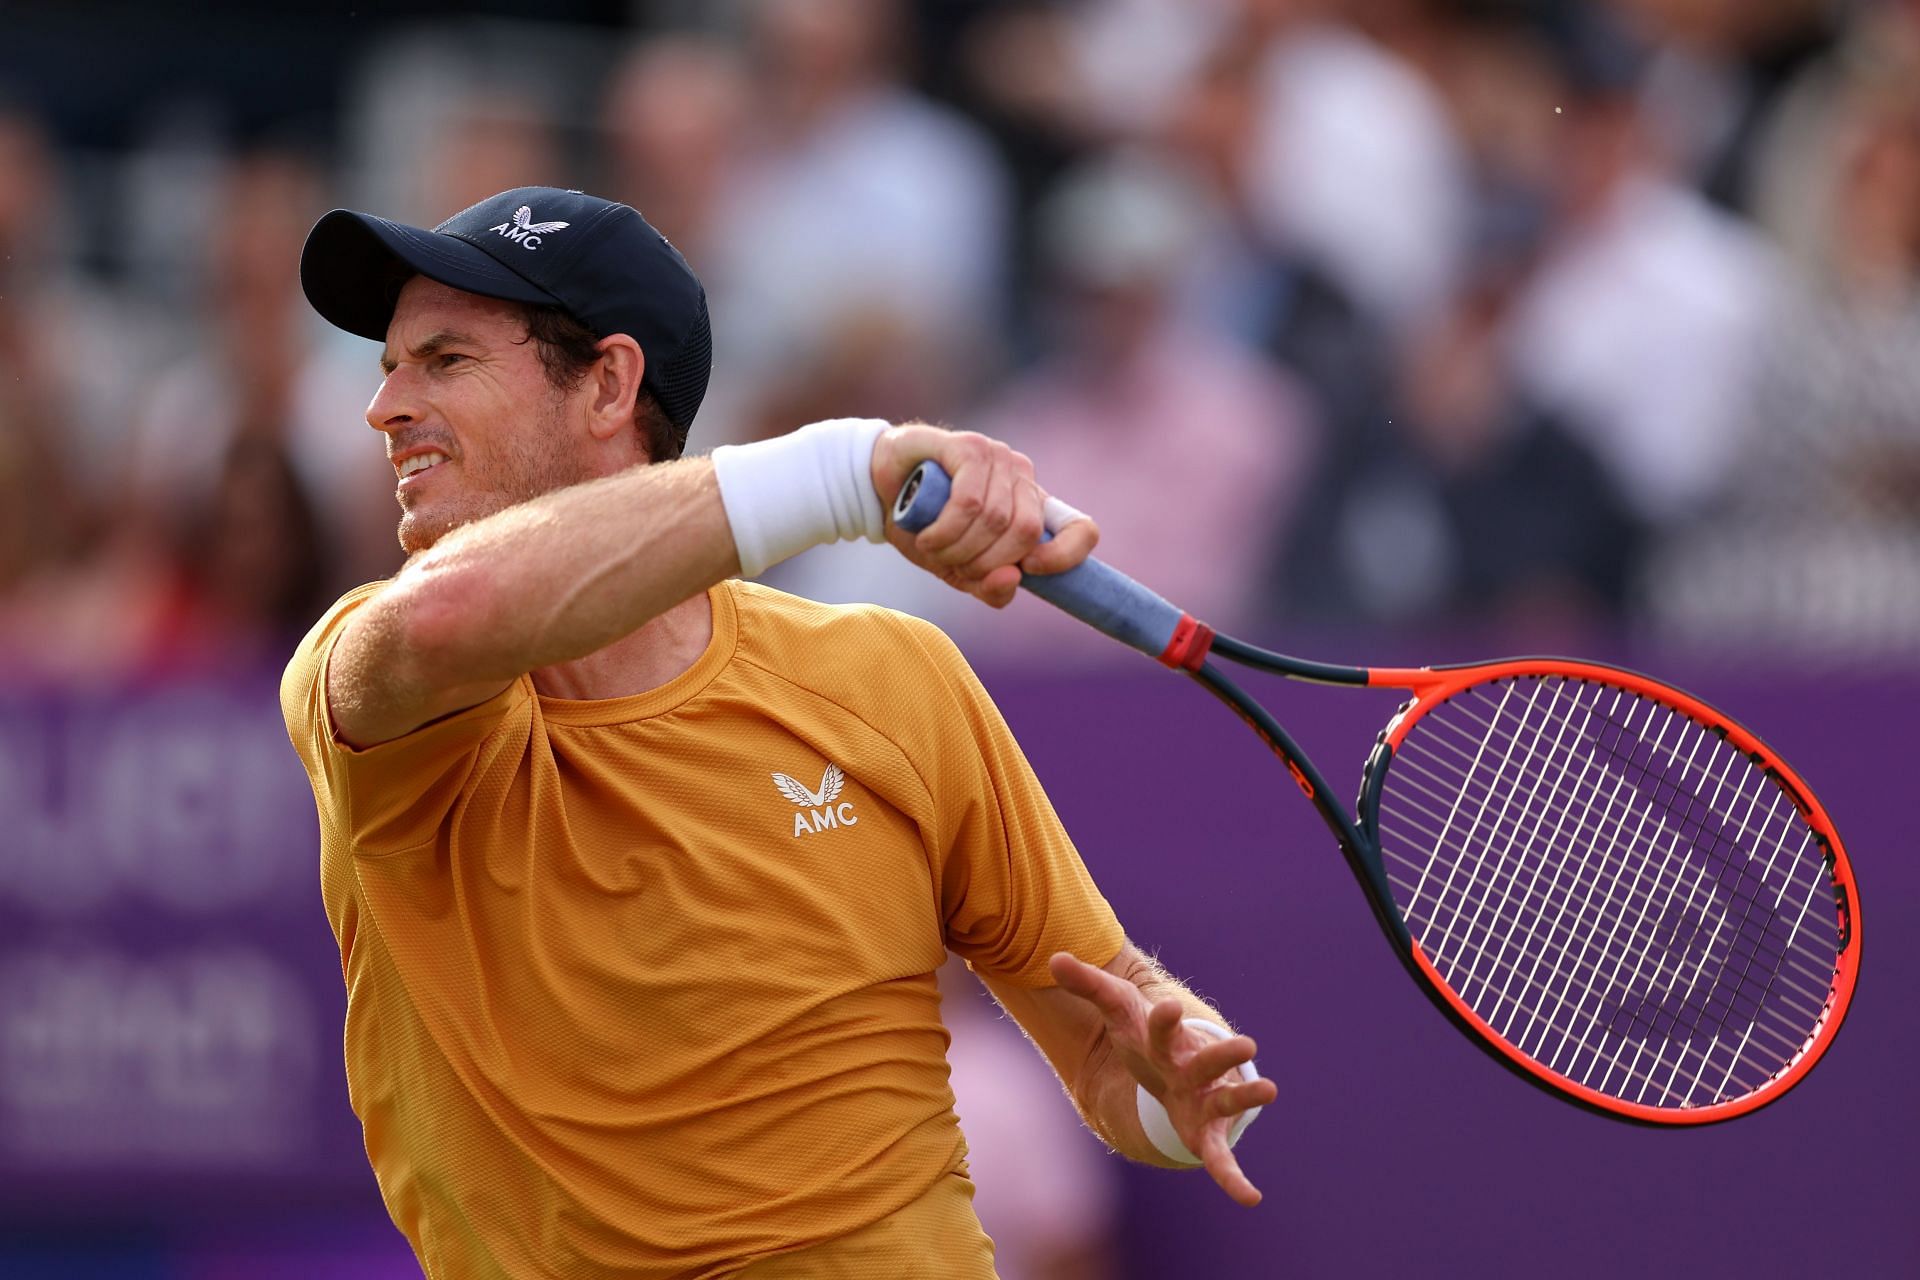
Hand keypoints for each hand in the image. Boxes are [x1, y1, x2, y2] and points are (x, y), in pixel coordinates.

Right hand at [871, 423, 1098, 607]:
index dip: (1066, 556)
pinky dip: (945, 530)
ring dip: (956, 549)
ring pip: (995, 519)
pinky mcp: (969, 446)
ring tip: (931, 548)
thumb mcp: (958, 570)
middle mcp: (1022, 477)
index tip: (1029, 571)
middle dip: (984, 562)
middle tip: (952, 565)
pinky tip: (926, 536)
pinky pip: (970, 501)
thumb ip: (988, 586)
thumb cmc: (924, 528)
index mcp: (1032, 506)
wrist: (876, 490)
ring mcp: (998, 457)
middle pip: (1026, 533)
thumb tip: (1011, 581)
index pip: (1081, 530)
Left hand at [1049, 951, 1276, 1206]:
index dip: (1163, 1019)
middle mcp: (1193, 1067)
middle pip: (1208, 1059)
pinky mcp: (1207, 1132)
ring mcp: (1205, 1098)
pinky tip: (1251, 1200)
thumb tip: (1055, 958)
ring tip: (1270, 1091)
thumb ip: (1088, 986)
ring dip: (1246, 1097)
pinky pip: (1221, 1158)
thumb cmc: (1142, 1034)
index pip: (1161, 1027)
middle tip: (1247, 1045)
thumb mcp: (1115, 1009)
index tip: (1169, 1006)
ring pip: (1228, 1098)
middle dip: (1225, 1053)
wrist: (1171, 1065)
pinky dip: (1234, 1178)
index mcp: (1166, 1039)